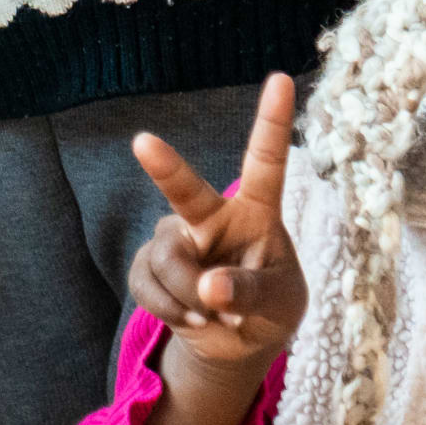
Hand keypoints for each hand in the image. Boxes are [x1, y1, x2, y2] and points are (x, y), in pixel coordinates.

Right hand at [126, 73, 305, 366]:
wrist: (236, 345)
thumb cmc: (270, 308)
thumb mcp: (279, 302)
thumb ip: (250, 291)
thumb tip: (209, 289)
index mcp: (256, 212)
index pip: (266, 162)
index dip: (272, 121)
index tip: (282, 79)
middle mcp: (212, 217)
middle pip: (185, 189)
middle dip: (164, 166)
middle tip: (143, 142)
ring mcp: (176, 239)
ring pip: (169, 261)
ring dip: (189, 298)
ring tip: (213, 316)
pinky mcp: (149, 266)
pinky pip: (147, 284)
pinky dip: (170, 311)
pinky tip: (193, 321)